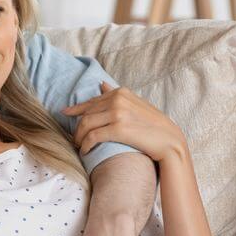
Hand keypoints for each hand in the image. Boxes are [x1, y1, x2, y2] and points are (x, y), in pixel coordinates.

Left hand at [62, 82, 187, 163]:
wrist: (170, 141)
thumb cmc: (153, 126)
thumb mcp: (135, 105)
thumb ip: (117, 96)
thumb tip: (101, 84)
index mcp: (121, 92)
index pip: (92, 101)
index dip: (76, 109)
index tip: (65, 113)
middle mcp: (118, 99)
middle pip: (86, 114)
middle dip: (77, 127)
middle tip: (74, 138)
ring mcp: (118, 113)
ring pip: (86, 124)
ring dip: (79, 137)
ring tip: (79, 145)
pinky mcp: (118, 128)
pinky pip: (92, 136)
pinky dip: (85, 144)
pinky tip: (85, 151)